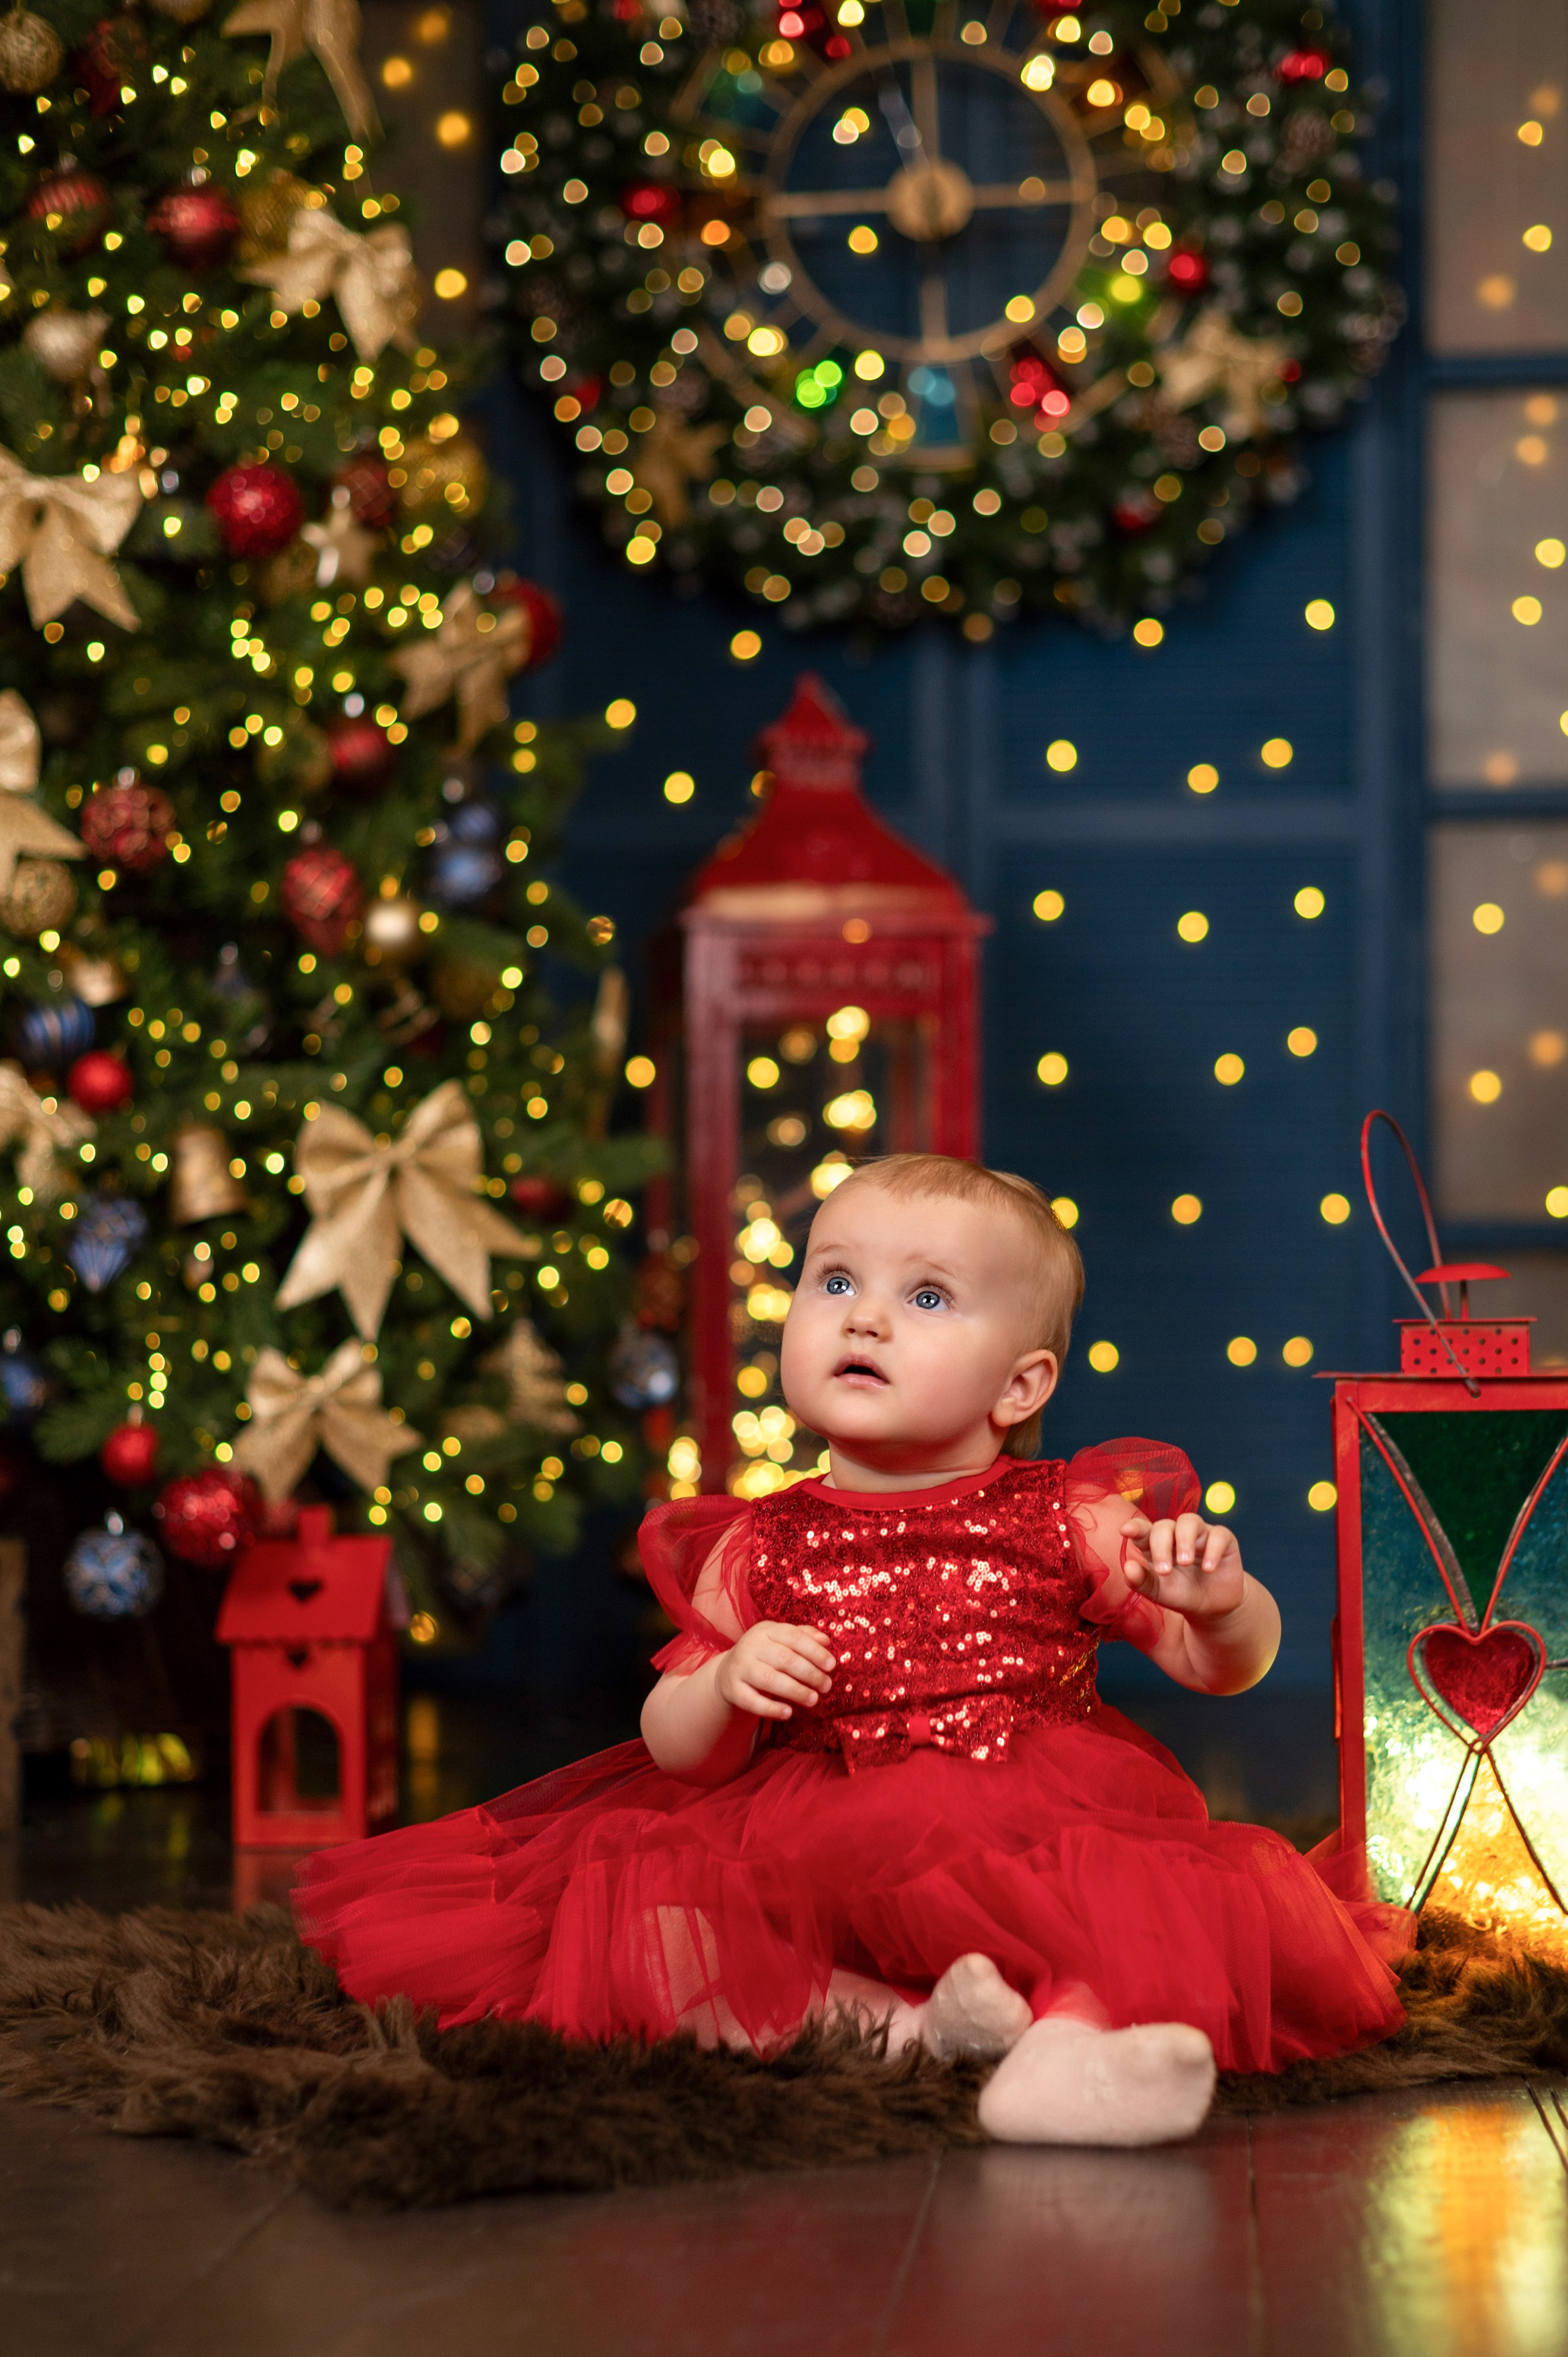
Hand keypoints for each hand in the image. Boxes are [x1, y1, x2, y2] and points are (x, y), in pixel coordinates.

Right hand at [715, 1621, 835, 1721]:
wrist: (727, 1673)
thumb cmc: (764, 1656)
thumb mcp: (780, 1641)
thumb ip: (803, 1637)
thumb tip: (826, 1641)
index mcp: (765, 1631)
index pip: (793, 1636)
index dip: (814, 1651)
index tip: (832, 1665)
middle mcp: (750, 1646)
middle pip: (784, 1659)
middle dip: (810, 1673)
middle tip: (826, 1686)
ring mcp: (740, 1668)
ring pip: (770, 1679)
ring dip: (795, 1691)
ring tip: (814, 1700)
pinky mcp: (733, 1690)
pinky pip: (752, 1701)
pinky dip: (771, 1708)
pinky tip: (788, 1713)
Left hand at [1121, 1513, 1244, 1623]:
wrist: (1213, 1607)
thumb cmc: (1181, 1594)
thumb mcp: (1159, 1592)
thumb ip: (1142, 1581)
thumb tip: (1128, 1567)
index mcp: (1156, 1544)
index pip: (1143, 1530)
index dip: (1135, 1528)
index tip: (1125, 1531)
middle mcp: (1176, 1535)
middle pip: (1164, 1526)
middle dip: (1161, 1545)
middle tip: (1164, 1571)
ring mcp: (1200, 1535)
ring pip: (1190, 1521)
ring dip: (1185, 1540)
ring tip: (1185, 1562)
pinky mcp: (1223, 1540)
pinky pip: (1218, 1534)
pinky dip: (1213, 1549)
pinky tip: (1208, 1568)